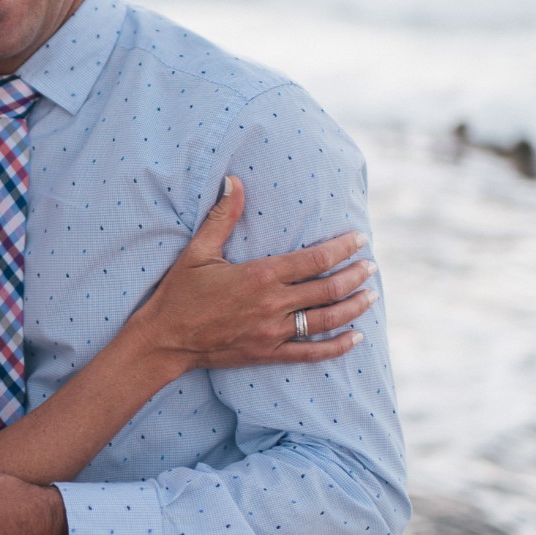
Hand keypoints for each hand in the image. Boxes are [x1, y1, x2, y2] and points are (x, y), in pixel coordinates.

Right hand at [127, 175, 378, 371]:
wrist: (164, 340)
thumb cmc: (178, 294)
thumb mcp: (197, 252)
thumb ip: (222, 217)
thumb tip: (233, 181)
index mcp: (259, 275)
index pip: (314, 259)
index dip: (342, 248)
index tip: (360, 240)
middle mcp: (272, 304)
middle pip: (328, 289)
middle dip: (355, 275)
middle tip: (371, 266)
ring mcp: (272, 332)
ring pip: (326, 320)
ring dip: (353, 307)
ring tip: (371, 295)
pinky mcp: (268, 354)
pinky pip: (311, 352)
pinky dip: (337, 347)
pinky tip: (355, 338)